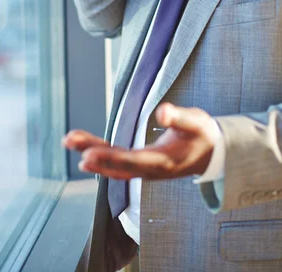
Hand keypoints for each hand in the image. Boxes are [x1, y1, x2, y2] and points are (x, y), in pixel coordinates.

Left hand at [62, 103, 214, 179]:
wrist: (212, 153)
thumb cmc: (203, 135)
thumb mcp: (196, 122)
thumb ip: (179, 117)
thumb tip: (162, 111)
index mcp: (164, 161)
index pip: (132, 161)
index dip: (110, 158)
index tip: (88, 152)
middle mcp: (151, 170)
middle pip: (117, 164)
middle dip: (93, 153)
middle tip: (70, 142)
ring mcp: (145, 170)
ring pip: (114, 164)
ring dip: (91, 152)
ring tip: (69, 140)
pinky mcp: (142, 164)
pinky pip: (117, 162)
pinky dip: (100, 156)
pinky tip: (84, 151)